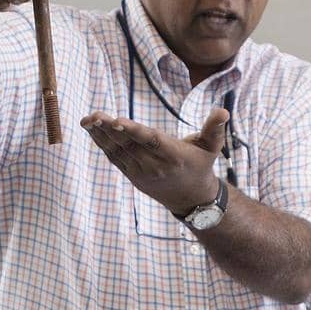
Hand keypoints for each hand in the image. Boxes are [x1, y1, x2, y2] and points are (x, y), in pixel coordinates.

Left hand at [80, 106, 226, 214]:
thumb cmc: (201, 165)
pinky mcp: (132, 174)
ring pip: (118, 151)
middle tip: (95, 115)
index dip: (133, 131)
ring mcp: (141, 171)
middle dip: (110, 130)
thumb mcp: (212, 147)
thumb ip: (215, 129)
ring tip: (87, 119)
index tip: (117, 121)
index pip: (151, 141)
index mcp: (173, 155)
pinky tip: (91, 127)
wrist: (190, 198)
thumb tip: (223, 111)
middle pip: (129, 145)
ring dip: (101, 135)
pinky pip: (114, 157)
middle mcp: (155, 165)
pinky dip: (101, 142)